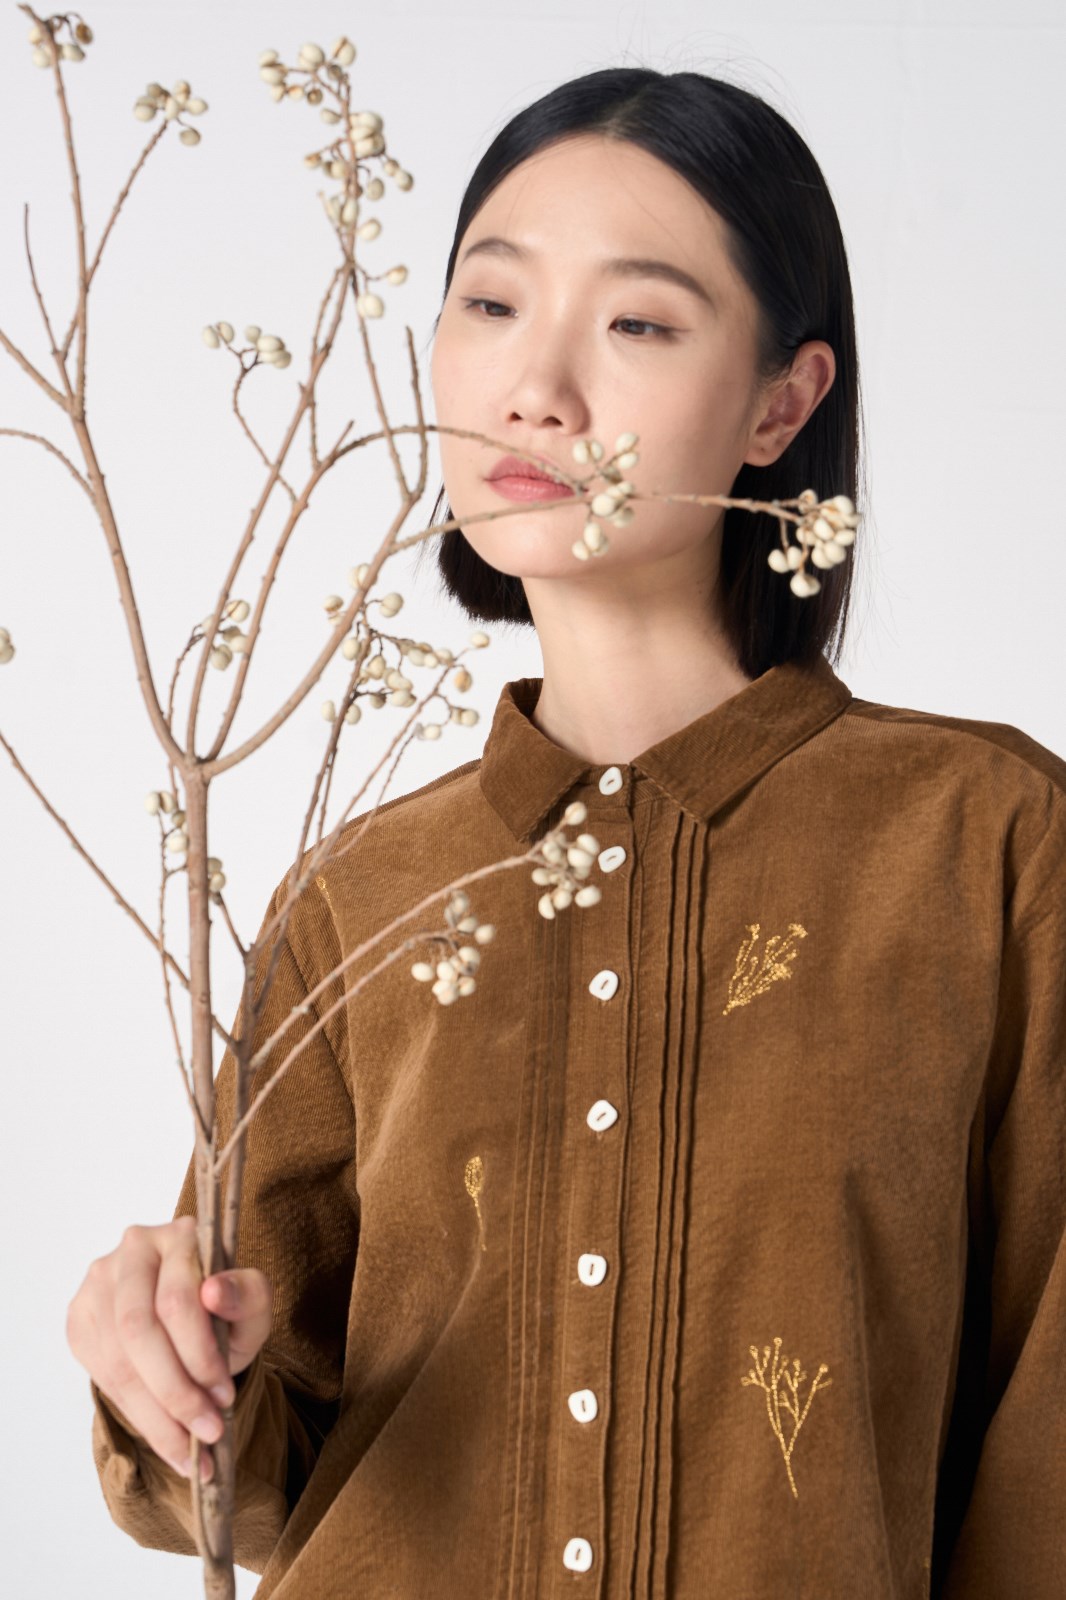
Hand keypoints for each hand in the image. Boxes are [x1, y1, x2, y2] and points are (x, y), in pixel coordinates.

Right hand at [67, 1214, 272, 1481]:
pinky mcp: (81, 1319)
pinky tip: (165, 1436)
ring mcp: (99, 1283)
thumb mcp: (254, 1304)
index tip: (225, 1397)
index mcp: (179, 1234)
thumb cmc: (226, 1309)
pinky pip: (102, 1375)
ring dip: (155, 1414)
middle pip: (138, 1330)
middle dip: (175, 1391)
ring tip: (190, 1448)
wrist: (195, 1320)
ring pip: (117, 1359)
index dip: (200, 1355)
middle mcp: (132, 1250)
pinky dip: (136, 1413)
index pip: (177, 1299)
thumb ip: (248, 1294)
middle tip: (207, 1431)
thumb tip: (214, 1292)